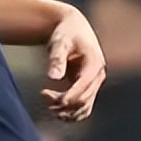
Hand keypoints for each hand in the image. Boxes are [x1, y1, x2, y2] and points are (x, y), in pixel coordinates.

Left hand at [41, 6, 106, 121]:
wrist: (71, 28)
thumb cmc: (65, 33)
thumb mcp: (60, 42)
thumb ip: (57, 58)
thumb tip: (53, 77)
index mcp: (95, 64)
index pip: (85, 85)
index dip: (71, 96)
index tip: (56, 102)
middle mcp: (98, 76)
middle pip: (85, 98)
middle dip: (65, 103)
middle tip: (43, 95)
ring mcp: (93, 83)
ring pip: (85, 106)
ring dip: (68, 111)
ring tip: (48, 105)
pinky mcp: (86, 87)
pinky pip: (83, 106)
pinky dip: (71, 112)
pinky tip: (56, 111)